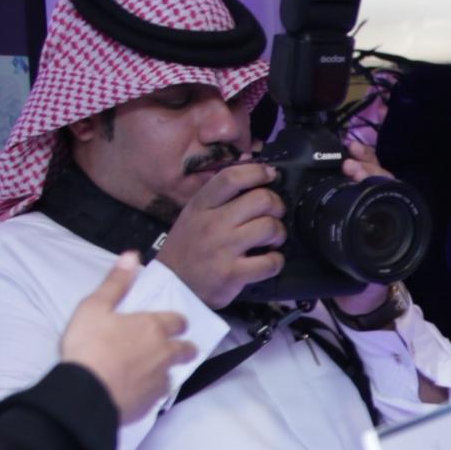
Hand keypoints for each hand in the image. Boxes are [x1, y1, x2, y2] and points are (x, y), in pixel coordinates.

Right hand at [57, 254, 192, 424]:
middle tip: (181, 348)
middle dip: (185, 347)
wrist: (86, 392)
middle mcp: (163, 353)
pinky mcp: (150, 404)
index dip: (177, 322)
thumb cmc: (89, 345)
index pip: (178, 321)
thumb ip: (116, 283)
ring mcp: (159, 380)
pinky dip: (152, 391)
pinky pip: (158, 396)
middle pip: (185, 350)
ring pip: (172, 373)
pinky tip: (140, 391)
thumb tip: (132, 256)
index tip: (175, 324)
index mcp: (151, 327)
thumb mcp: (95, 307)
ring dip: (166, 370)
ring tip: (153, 371)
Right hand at [156, 160, 285, 309]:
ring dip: (279, 233)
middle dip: (277, 205)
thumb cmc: (187, 248)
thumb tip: (248, 162)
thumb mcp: (193, 215)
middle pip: (261, 200)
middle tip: (274, 214)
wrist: (171, 287)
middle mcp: (212, 224)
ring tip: (273, 239)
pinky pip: (270, 262)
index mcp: (201, 205)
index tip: (270, 175)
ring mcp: (223, 249)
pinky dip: (276, 261)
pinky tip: (269, 260)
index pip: (232, 177)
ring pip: (270, 227)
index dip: (257, 172)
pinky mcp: (232, 274)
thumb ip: (218, 194)